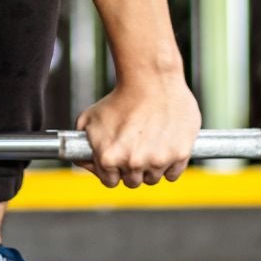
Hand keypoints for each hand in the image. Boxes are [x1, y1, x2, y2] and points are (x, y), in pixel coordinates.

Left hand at [75, 75, 200, 188]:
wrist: (150, 79)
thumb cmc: (120, 97)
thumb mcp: (88, 120)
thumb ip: (81, 145)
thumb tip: (84, 161)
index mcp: (109, 158)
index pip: (110, 182)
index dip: (113, 171)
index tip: (118, 161)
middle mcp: (133, 163)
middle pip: (133, 181)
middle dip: (131, 169)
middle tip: (135, 150)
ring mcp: (158, 160)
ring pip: (154, 178)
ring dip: (150, 167)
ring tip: (149, 146)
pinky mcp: (180, 154)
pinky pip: (173, 173)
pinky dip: (169, 165)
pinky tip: (163, 148)